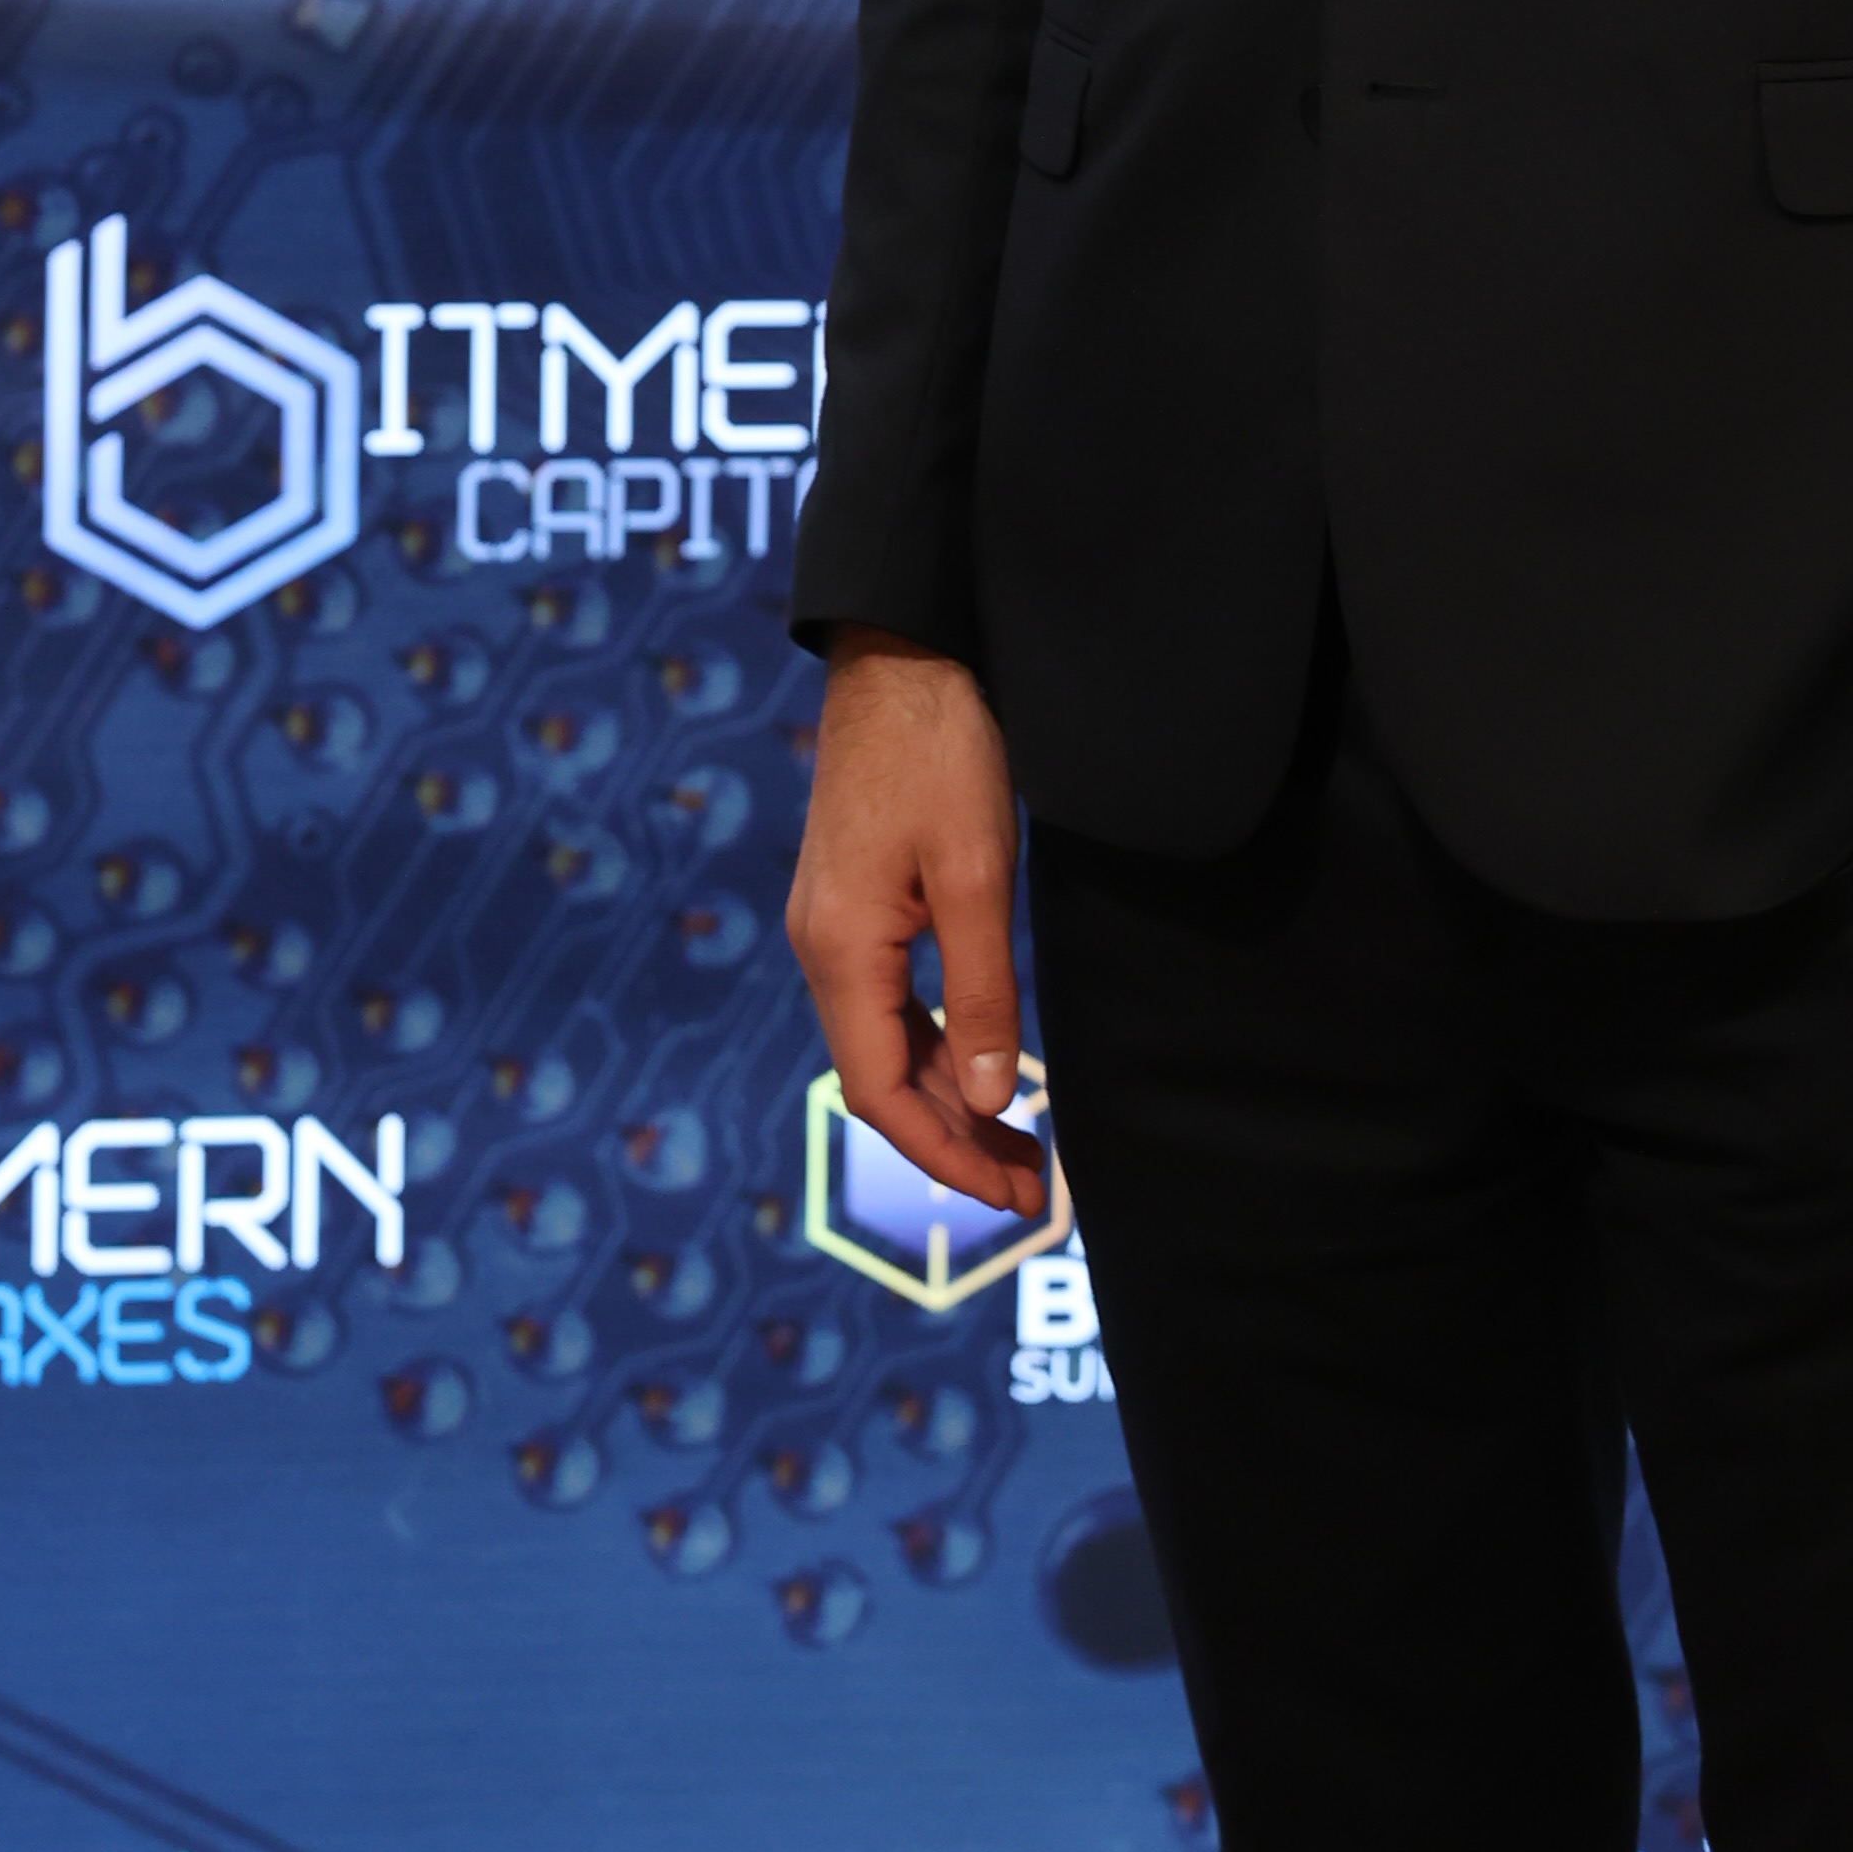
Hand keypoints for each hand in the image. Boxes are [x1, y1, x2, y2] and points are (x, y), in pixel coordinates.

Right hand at [785, 630, 1045, 1216]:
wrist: (901, 656)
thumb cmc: (937, 755)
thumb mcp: (976, 875)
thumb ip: (983, 992)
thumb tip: (990, 1097)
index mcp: (841, 951)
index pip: (880, 1092)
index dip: (944, 1154)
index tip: (1012, 1195)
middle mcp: (822, 948)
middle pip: (881, 1077)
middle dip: (954, 1138)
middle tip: (1031, 1184)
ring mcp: (832, 925)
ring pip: (885, 1042)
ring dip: (948, 1096)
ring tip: (1017, 1141)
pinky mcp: (853, 902)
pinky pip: (887, 1000)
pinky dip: (935, 1044)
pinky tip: (979, 1060)